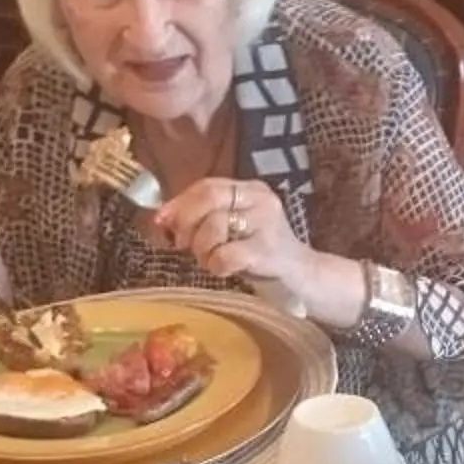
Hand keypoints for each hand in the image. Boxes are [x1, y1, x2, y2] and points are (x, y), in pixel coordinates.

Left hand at [151, 176, 312, 294]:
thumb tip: (161, 217)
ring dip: (201, 249)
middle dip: (187, 221)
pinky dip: (216, 265)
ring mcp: (267, 223)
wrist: (302, 278)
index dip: (180, 202)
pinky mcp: (267, 250)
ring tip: (209, 259)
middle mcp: (261, 200)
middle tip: (183, 244)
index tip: (162, 221)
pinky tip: (224, 270)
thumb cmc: (260, 254)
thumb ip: (203, 218)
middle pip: (210, 197)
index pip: (207, 185)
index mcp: (251, 190)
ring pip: (215, 225)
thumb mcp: (233, 229)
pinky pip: (225, 254)